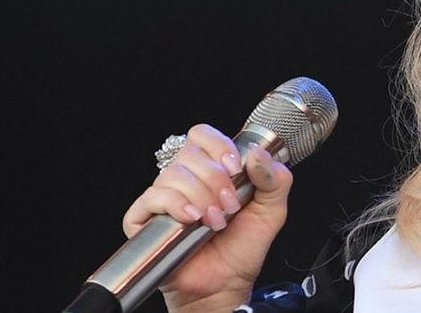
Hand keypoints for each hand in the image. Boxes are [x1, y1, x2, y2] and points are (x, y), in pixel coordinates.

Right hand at [123, 124, 293, 312]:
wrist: (226, 284)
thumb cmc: (242, 248)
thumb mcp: (272, 210)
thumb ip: (275, 179)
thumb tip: (258, 154)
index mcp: (212, 170)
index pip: (203, 135)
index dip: (218, 146)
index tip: (235, 168)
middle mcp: (186, 180)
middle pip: (189, 154)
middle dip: (216, 180)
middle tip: (230, 205)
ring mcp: (164, 198)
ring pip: (173, 175)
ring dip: (201, 197)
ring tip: (215, 221)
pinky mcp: (145, 219)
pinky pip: (152, 198)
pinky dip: (175, 205)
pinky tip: (192, 219)